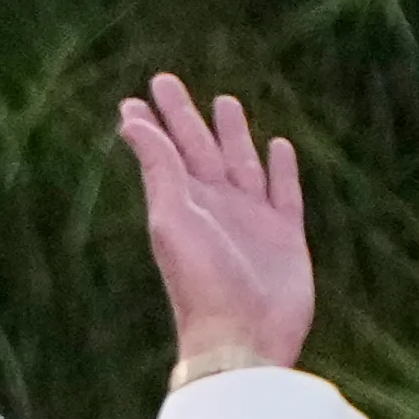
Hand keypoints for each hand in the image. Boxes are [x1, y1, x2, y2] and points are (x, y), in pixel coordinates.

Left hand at [119, 74, 313, 375]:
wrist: (245, 337)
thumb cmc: (203, 283)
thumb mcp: (173, 220)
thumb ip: (160, 169)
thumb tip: (131, 120)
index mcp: (186, 201)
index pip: (165, 151)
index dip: (152, 124)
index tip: (135, 99)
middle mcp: (217, 206)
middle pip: (201, 149)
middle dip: (187, 117)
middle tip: (168, 81)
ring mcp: (253, 220)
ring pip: (243, 163)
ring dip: (234, 134)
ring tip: (227, 102)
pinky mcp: (287, 237)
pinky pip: (285, 193)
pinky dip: (283, 170)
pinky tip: (280, 147)